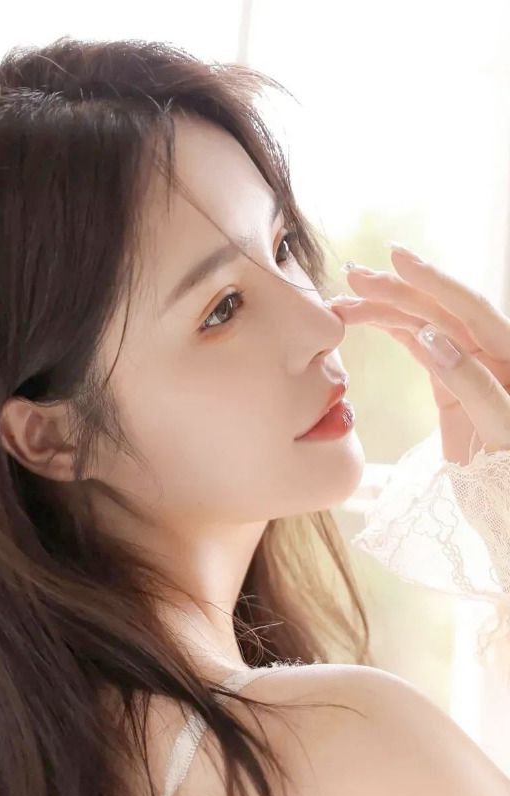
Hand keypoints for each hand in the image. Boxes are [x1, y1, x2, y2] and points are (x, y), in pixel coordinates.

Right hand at [329, 246, 509, 464]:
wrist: (505, 495)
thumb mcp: (500, 427)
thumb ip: (470, 382)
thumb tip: (429, 337)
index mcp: (509, 351)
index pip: (468, 306)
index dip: (432, 280)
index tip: (396, 259)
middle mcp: (489, 351)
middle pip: (439, 310)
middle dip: (396, 291)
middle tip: (353, 276)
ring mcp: (468, 367)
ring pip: (422, 327)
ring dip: (385, 310)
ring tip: (344, 302)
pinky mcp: (450, 387)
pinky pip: (419, 350)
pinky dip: (393, 332)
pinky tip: (367, 319)